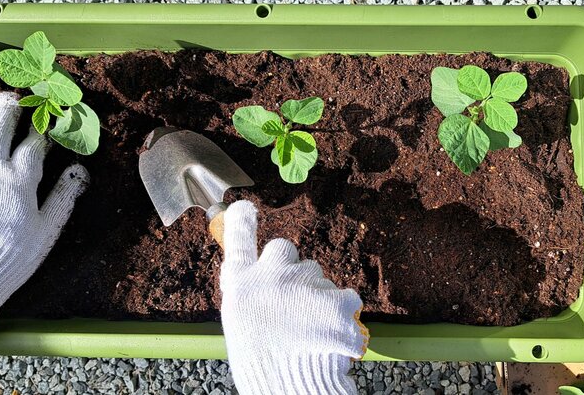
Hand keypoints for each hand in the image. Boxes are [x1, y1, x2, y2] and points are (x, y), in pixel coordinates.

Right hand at [220, 201, 368, 394]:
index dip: (242, 221)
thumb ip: (251, 293)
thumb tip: (259, 274)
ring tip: (309, 329)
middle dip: (289, 267)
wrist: (290, 388)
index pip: (239, 239)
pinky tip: (331, 335)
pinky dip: (342, 315)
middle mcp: (272, 275)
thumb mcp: (242, 323)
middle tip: (290, 298)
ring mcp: (307, 284)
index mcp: (242, 284)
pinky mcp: (338, 299)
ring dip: (316, 295)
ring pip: (317, 277)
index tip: (244, 206)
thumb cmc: (263, 361)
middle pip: (284, 250)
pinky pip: (344, 296)